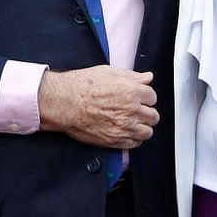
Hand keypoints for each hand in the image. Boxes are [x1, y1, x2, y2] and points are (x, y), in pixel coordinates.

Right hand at [38, 66, 157, 149]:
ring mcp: (124, 127)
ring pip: (147, 132)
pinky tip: (125, 131)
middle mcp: (131, 110)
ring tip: (132, 121)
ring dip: (142, 126)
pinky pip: (134, 144)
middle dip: (146, 111)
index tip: (139, 97)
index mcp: (132, 91)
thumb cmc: (82, 85)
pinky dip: (133, 138)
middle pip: (153, 116)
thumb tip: (147, 77)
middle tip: (136, 109)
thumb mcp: (108, 72)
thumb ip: (132, 76)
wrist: (64, 102)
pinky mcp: (115, 140)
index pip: (152, 97)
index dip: (145, 96)